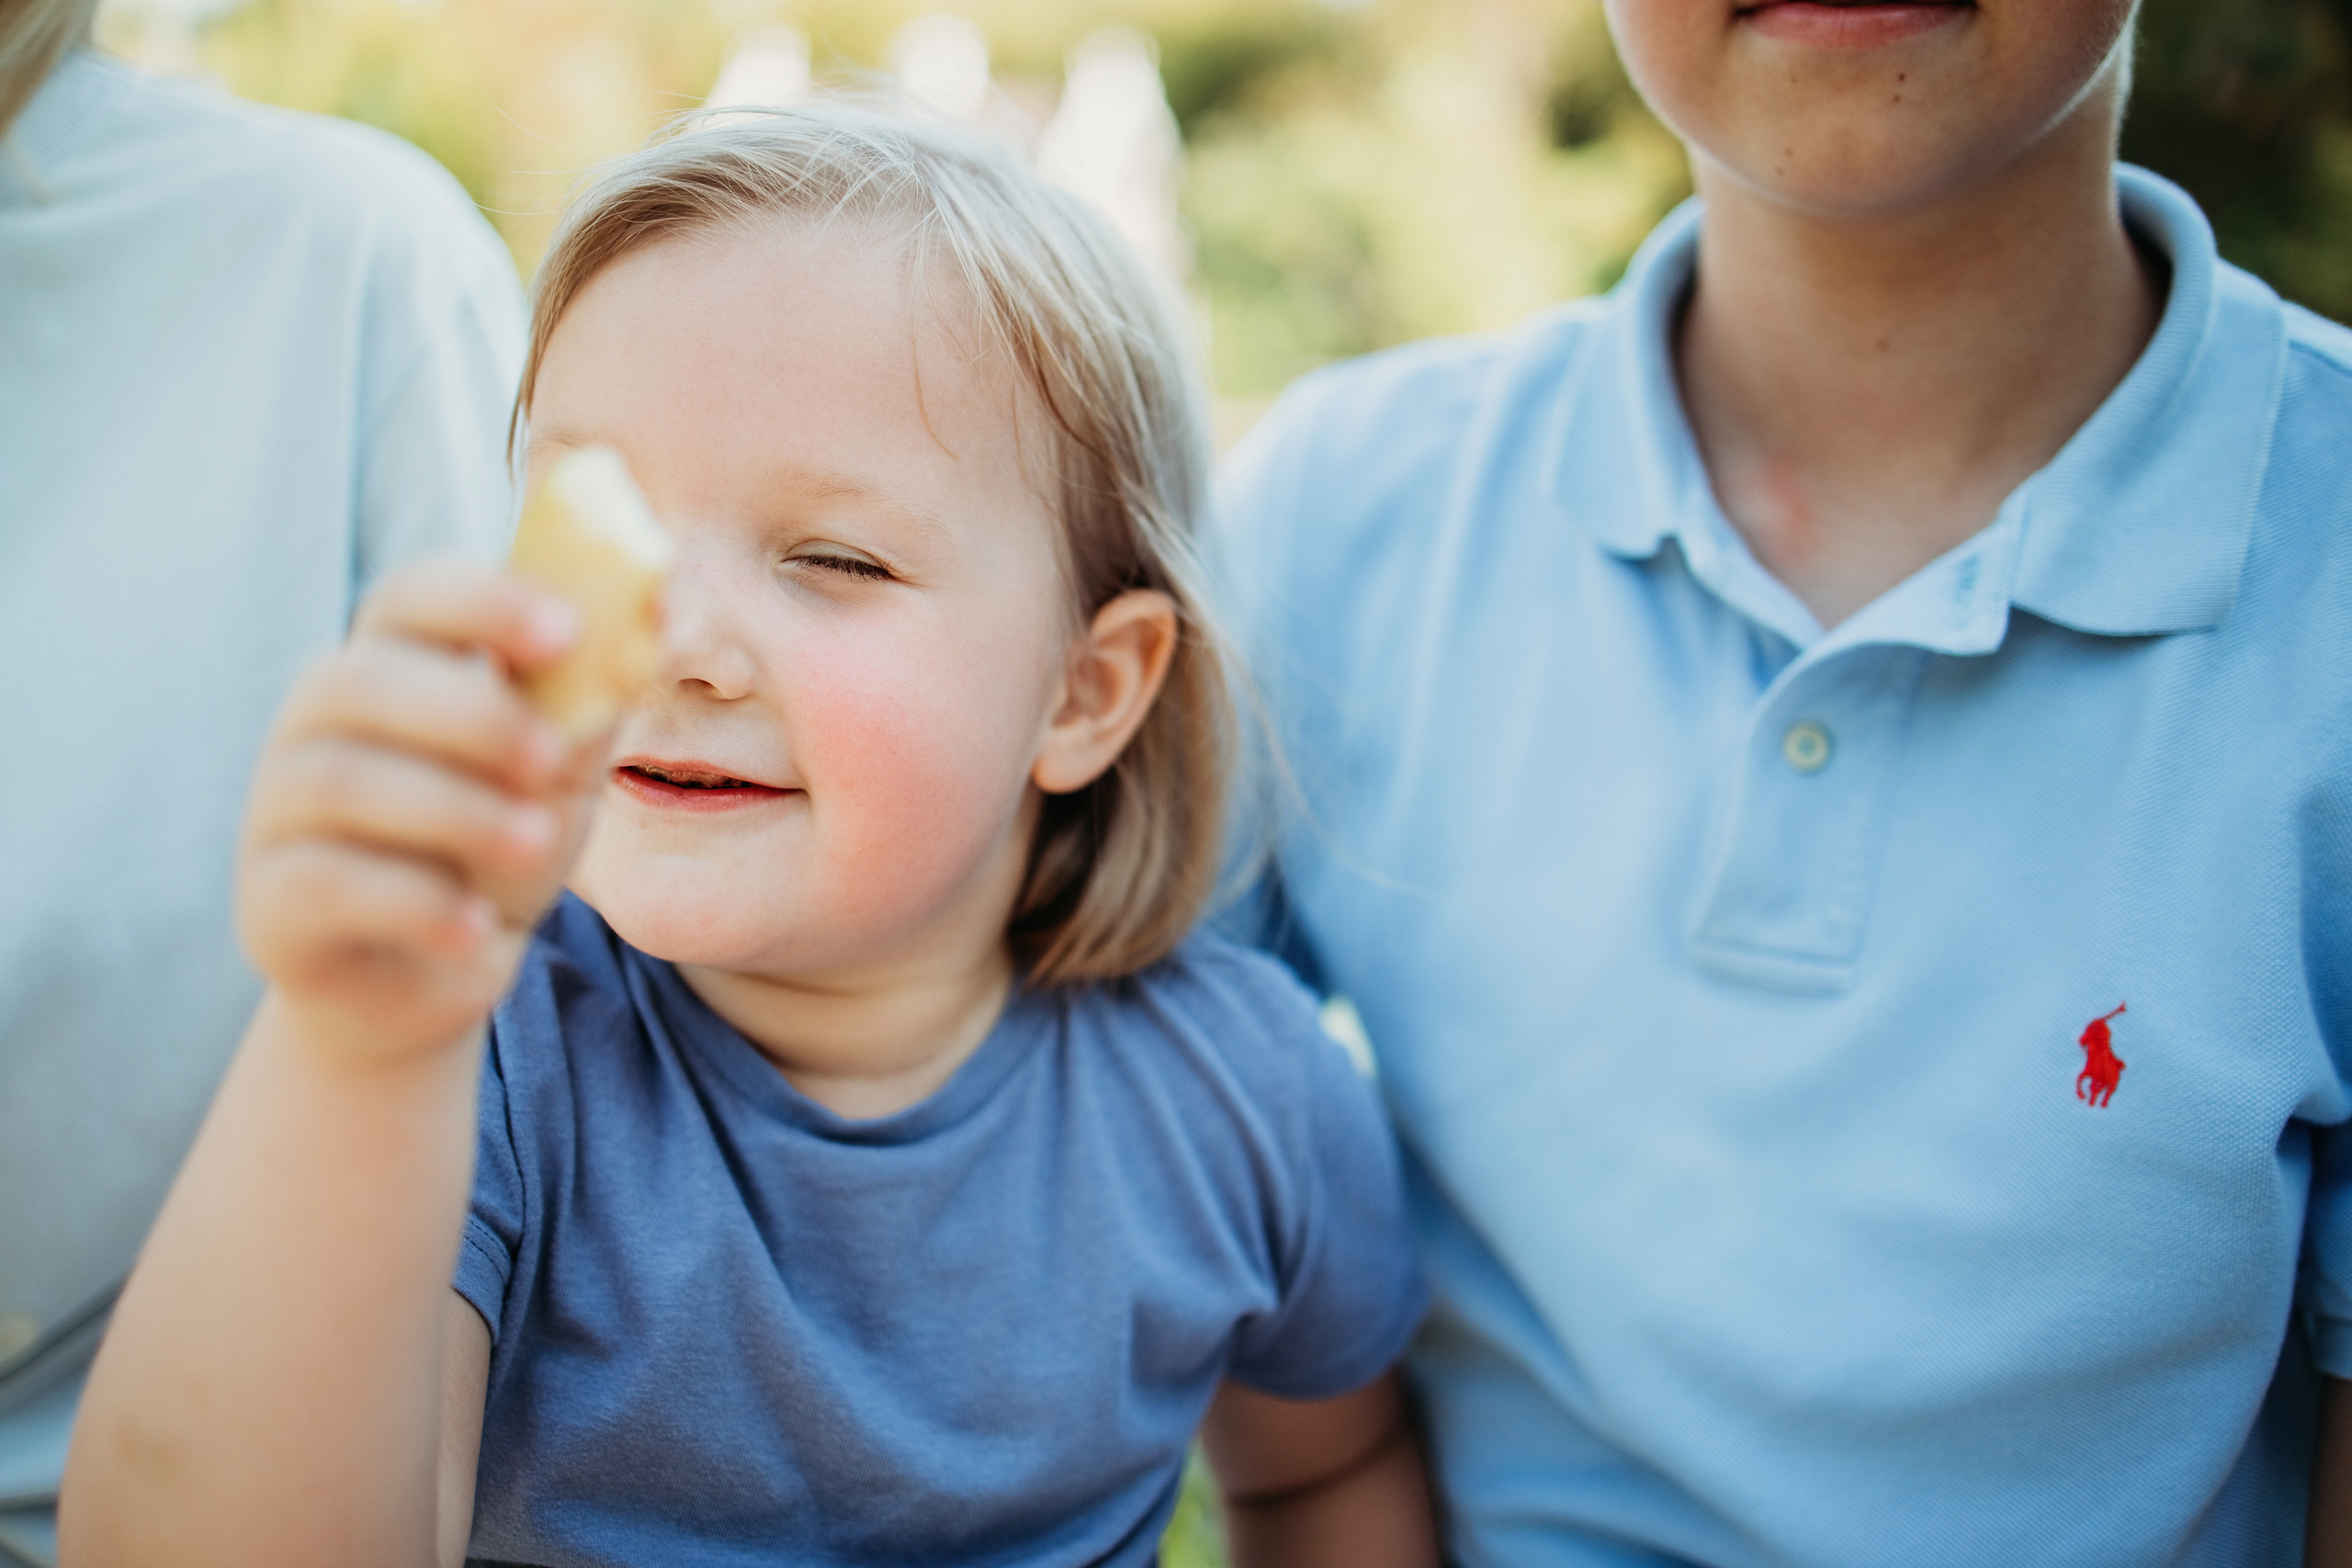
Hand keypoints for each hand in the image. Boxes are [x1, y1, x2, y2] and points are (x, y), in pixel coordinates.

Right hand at [238, 558, 599, 1065]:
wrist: (437, 973)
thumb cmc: (498, 844)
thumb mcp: (558, 769)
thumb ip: (594, 695)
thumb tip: (665, 610)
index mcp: (389, 666)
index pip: (411, 596)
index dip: (485, 601)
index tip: (567, 630)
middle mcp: (314, 724)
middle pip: (363, 682)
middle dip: (471, 716)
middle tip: (550, 758)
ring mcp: (278, 810)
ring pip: (345, 783)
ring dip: (454, 810)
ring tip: (534, 844)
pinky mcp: (271, 901)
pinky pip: (329, 885)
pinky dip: (415, 902)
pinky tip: (476, 926)